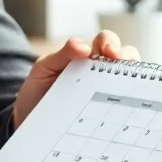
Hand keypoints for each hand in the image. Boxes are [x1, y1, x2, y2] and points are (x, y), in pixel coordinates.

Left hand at [12, 31, 139, 129]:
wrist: (28, 119)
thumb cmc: (37, 90)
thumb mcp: (43, 68)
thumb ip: (61, 55)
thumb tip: (84, 47)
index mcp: (87, 56)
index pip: (107, 42)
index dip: (111, 43)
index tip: (109, 52)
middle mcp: (101, 72)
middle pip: (126, 58)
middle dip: (127, 57)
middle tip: (118, 64)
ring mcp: (106, 93)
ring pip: (131, 82)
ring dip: (133, 80)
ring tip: (126, 87)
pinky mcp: (107, 115)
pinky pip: (125, 109)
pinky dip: (130, 106)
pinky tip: (126, 110)